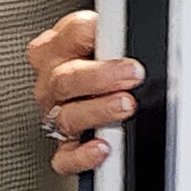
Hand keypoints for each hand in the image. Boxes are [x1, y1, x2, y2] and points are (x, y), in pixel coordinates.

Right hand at [29, 7, 141, 176]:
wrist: (98, 90)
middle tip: (131, 75)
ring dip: (99, 111)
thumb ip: (115, 33)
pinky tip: (103, 147)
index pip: (72, 34)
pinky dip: (84, 154)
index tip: (121, 44)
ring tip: (126, 106)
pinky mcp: (65, 146)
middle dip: (102, 77)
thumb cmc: (104, 62)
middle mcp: (51, 81)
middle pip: (65, 79)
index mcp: (56, 47)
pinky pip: (66, 157)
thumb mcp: (106, 36)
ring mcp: (56, 114)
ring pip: (67, 116)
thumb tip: (139, 34)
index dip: (97, 37)